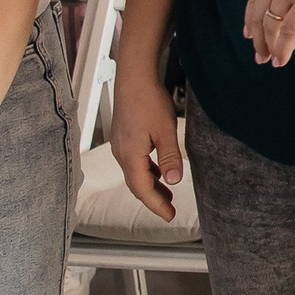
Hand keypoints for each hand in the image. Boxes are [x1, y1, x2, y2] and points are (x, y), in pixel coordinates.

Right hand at [106, 67, 187, 223]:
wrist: (134, 77)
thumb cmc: (149, 101)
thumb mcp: (165, 131)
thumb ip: (169, 157)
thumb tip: (173, 182)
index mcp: (130, 156)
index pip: (142, 190)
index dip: (156, 205)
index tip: (168, 216)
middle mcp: (121, 153)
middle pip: (137, 184)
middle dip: (153, 199)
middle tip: (169, 210)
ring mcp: (121, 145)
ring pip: (135, 173)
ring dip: (151, 185)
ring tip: (167, 194)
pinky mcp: (124, 137)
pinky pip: (134, 161)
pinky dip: (147, 170)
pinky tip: (158, 170)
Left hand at [244, 0, 294, 66]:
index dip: (250, 17)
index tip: (249, 33)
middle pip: (258, 12)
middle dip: (257, 37)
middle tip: (260, 55)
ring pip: (271, 24)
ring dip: (268, 46)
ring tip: (271, 60)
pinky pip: (289, 31)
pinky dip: (283, 49)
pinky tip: (281, 61)